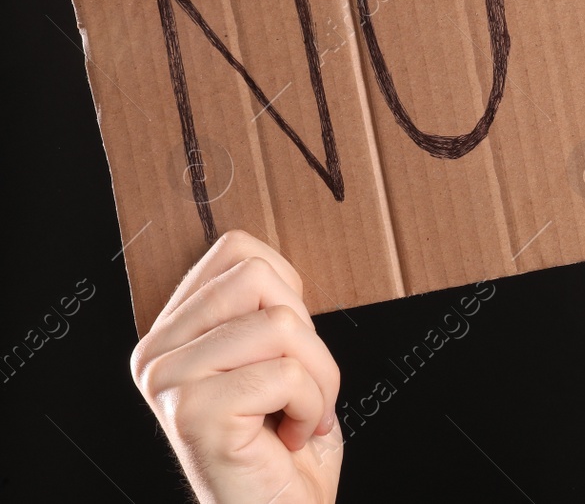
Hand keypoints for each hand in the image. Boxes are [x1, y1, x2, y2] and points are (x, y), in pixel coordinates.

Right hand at [130, 230, 342, 503]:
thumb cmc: (285, 444)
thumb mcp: (276, 356)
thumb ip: (261, 306)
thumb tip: (275, 264)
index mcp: (171, 332)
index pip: (237, 250)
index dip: (289, 292)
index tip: (288, 349)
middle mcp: (155, 354)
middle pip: (258, 278)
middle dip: (308, 335)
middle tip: (302, 388)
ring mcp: (168, 383)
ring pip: (279, 324)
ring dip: (318, 376)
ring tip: (299, 414)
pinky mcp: (193, 413)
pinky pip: (285, 374)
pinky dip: (310, 406)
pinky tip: (291, 436)